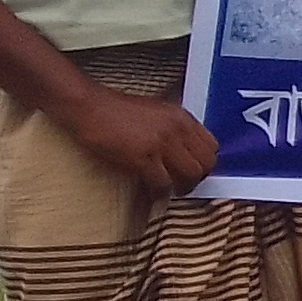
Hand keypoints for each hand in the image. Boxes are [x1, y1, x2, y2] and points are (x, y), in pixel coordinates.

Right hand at [56, 87, 220, 194]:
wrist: (89, 107)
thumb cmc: (117, 111)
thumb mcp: (157, 112)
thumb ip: (174, 128)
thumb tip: (184, 151)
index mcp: (182, 118)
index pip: (212, 147)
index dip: (204, 163)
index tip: (194, 171)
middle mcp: (177, 129)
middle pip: (206, 164)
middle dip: (197, 179)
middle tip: (183, 185)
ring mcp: (161, 143)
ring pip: (189, 176)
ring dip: (181, 188)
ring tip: (170, 191)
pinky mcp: (143, 157)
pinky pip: (162, 184)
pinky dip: (158, 193)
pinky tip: (151, 193)